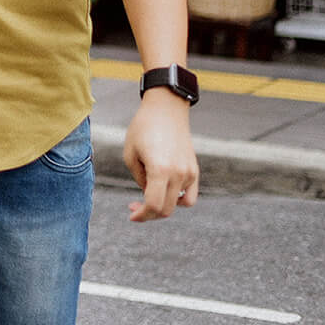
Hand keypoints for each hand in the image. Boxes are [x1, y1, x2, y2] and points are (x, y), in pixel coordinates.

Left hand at [123, 91, 198, 221]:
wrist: (166, 110)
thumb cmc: (142, 128)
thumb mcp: (130, 154)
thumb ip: (139, 179)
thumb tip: (148, 195)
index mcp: (160, 170)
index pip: (153, 205)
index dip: (142, 215)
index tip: (132, 215)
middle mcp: (178, 174)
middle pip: (166, 209)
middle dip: (149, 213)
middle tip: (134, 207)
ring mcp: (189, 173)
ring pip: (179, 204)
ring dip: (163, 206)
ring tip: (149, 197)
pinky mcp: (194, 170)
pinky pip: (190, 195)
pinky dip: (178, 199)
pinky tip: (165, 192)